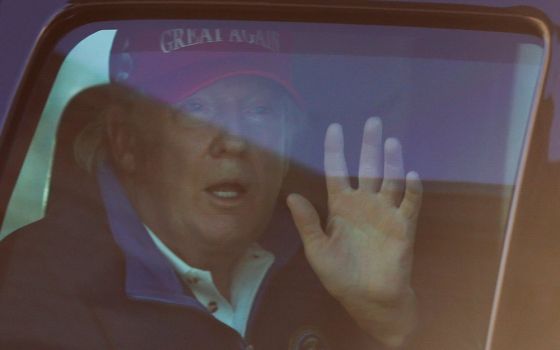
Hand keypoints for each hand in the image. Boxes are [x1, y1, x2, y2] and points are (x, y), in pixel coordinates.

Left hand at [286, 117, 421, 346]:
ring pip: (389, 180)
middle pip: (368, 168)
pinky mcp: (403, 226)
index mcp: (340, 207)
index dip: (336, 150)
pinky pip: (409, 203)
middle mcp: (364, 204)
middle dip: (369, 145)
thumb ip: (307, 223)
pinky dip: (411, 189)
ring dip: (391, 162)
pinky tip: (411, 173)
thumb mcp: (317, 250)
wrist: (368, 300)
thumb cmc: (340, 275)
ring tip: (390, 142)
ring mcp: (385, 213)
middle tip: (373, 122)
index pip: (338, 172)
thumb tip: (291, 195)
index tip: (334, 128)